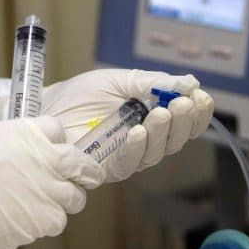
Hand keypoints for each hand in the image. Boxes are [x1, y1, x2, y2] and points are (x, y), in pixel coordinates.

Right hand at [0, 116, 102, 248]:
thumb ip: (11, 142)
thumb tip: (27, 151)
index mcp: (22, 132)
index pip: (58, 131)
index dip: (56, 143)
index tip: (51, 153)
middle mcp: (40, 159)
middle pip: (80, 164)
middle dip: (82, 172)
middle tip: (78, 179)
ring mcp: (42, 192)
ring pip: (74, 198)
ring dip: (63, 201)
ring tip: (44, 204)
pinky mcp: (36, 224)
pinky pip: (57, 222)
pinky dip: (46, 222)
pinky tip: (27, 221)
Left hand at [41, 69, 213, 182]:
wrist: (47, 106)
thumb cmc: (80, 94)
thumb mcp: (120, 80)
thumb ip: (153, 82)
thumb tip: (191, 82)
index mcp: (151, 116)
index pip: (183, 121)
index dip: (197, 112)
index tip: (201, 97)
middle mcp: (144, 139)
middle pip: (176, 139)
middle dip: (184, 121)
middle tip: (182, 104)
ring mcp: (127, 155)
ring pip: (158, 152)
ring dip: (164, 133)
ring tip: (161, 113)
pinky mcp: (108, 168)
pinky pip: (130, 163)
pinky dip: (137, 148)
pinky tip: (139, 132)